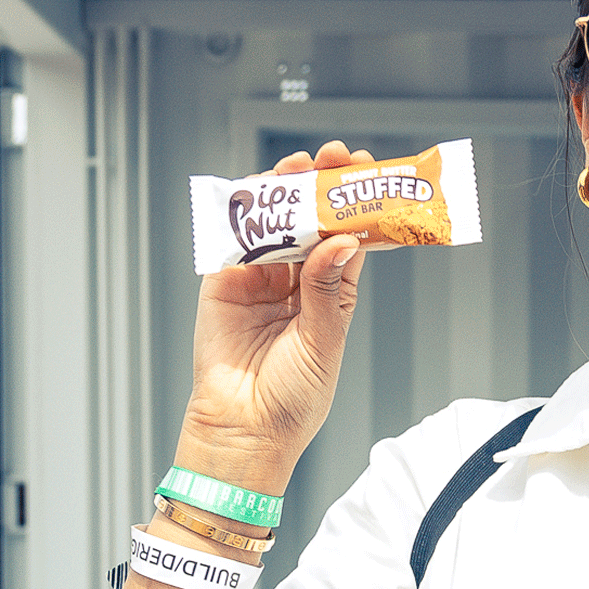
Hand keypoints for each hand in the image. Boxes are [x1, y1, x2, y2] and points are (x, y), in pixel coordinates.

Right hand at [174, 141, 371, 491]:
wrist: (244, 430)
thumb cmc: (292, 400)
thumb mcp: (323, 342)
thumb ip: (327, 290)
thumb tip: (340, 242)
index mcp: (331, 295)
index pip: (347, 237)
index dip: (356, 203)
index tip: (365, 172)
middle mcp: (296, 282)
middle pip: (311, 221)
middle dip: (320, 186)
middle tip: (331, 158)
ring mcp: (259, 280)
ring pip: (274, 224)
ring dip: (284, 192)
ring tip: (297, 168)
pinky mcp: (223, 284)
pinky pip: (234, 242)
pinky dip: (245, 216)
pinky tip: (260, 195)